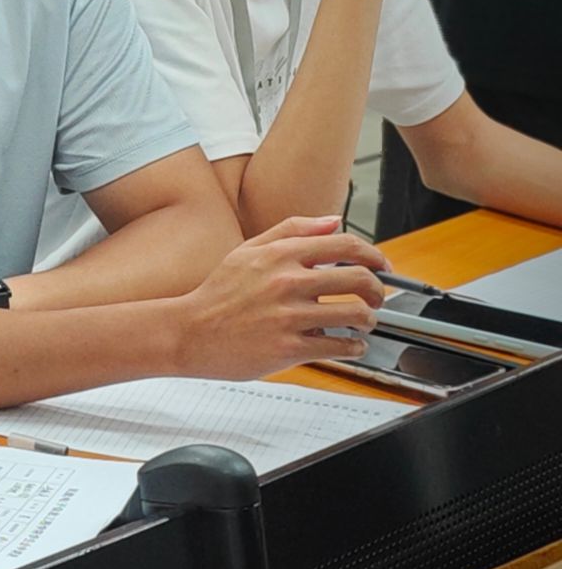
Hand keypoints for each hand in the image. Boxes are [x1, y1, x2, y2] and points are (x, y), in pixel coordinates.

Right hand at [171, 214, 388, 377]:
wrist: (187, 333)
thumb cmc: (216, 295)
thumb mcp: (246, 251)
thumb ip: (291, 231)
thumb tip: (332, 220)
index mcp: (279, 255)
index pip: (345, 244)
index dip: (374, 255)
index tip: (381, 266)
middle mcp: (286, 282)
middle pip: (359, 278)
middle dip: (378, 290)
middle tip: (376, 299)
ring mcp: (288, 316)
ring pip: (355, 314)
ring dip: (369, 320)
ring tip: (364, 323)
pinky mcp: (289, 347)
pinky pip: (340, 346)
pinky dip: (354, 347)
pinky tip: (349, 345)